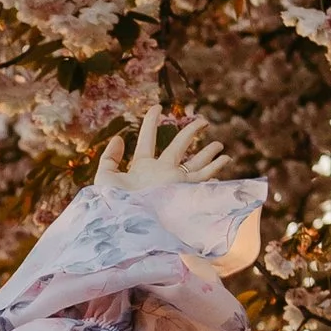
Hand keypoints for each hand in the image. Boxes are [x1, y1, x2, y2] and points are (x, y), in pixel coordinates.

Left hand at [94, 104, 229, 194]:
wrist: (128, 224)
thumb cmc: (113, 204)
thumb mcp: (106, 177)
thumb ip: (110, 157)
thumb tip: (119, 138)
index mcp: (141, 168)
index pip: (147, 139)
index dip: (151, 122)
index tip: (157, 106)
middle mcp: (160, 173)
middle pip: (179, 147)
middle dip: (191, 132)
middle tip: (204, 121)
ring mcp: (174, 182)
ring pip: (196, 163)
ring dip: (209, 153)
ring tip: (220, 144)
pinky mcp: (184, 191)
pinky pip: (202, 178)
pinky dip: (214, 170)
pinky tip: (225, 161)